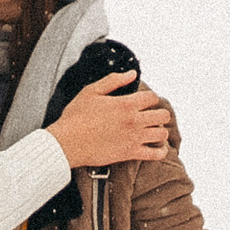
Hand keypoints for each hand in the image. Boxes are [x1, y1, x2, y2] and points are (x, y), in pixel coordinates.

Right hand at [54, 69, 175, 170]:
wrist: (67, 143)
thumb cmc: (75, 117)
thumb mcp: (91, 91)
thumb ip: (114, 80)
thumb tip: (132, 74)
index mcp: (125, 104)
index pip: (152, 97)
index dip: (150, 97)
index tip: (144, 101)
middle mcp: (133, 121)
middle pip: (163, 115)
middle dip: (160, 113)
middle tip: (151, 115)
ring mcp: (133, 138)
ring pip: (162, 134)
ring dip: (160, 130)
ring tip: (153, 130)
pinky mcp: (130, 154)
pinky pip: (155, 155)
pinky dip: (160, 151)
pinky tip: (158, 147)